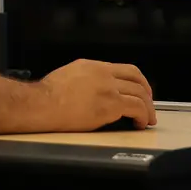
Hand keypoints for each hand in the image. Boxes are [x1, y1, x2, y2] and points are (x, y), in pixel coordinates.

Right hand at [38, 59, 155, 130]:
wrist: (42, 103)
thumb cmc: (46, 96)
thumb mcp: (67, 76)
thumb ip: (84, 79)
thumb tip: (92, 90)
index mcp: (92, 65)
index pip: (124, 69)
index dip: (137, 82)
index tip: (139, 91)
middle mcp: (103, 73)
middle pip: (137, 79)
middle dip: (147, 93)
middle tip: (148, 105)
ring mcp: (108, 87)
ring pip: (140, 93)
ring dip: (148, 108)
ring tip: (147, 119)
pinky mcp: (111, 104)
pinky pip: (137, 107)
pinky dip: (143, 116)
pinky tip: (140, 123)